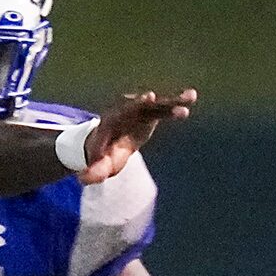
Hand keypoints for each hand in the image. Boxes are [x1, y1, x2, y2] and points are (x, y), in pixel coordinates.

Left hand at [79, 89, 196, 184]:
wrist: (105, 144)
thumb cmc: (101, 156)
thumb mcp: (97, 166)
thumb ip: (93, 171)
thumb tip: (83, 179)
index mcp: (112, 121)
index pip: (123, 112)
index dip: (135, 105)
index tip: (148, 98)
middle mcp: (125, 111)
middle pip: (141, 105)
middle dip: (153, 102)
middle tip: (162, 97)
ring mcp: (138, 111)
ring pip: (156, 104)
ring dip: (173, 101)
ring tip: (192, 96)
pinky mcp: (149, 114)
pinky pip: (164, 109)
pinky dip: (177, 104)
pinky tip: (192, 97)